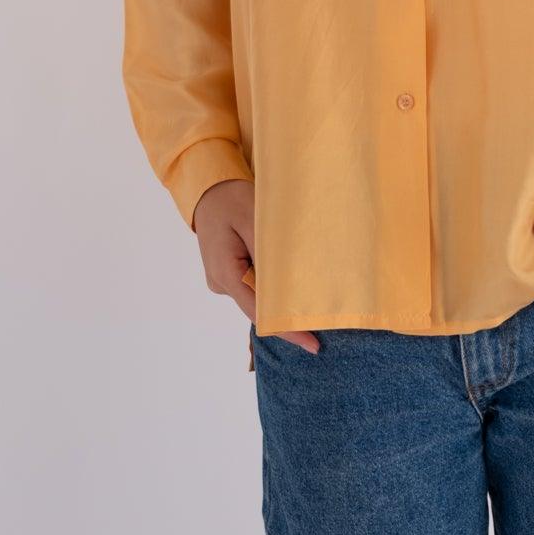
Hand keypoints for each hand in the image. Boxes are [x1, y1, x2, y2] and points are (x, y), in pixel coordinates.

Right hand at [192, 180, 320, 353]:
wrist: (209, 190)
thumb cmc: (232, 200)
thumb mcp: (255, 221)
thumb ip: (271, 256)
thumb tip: (290, 287)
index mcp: (225, 273)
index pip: (259, 314)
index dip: (287, 330)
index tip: (313, 344)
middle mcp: (221, 283)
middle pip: (259, 308)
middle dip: (288, 314)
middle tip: (324, 321)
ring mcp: (223, 280)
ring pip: (256, 297)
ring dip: (280, 296)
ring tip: (311, 295)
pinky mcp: (228, 274)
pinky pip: (253, 286)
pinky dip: (271, 286)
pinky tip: (290, 281)